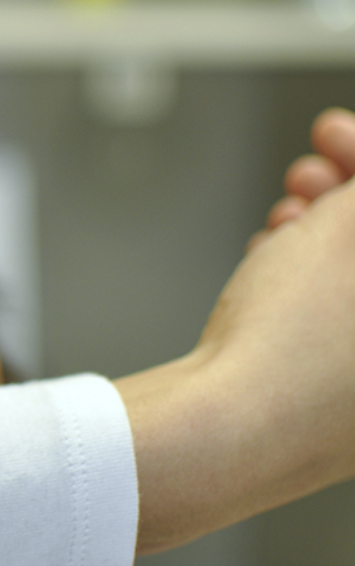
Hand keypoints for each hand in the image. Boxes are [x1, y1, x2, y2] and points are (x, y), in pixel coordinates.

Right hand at [119, 106, 354, 552]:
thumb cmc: (294, 346)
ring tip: (283, 213)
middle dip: (347, 195)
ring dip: (323, 233)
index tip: (337, 133)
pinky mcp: (339, 407)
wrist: (223, 433)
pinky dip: (309, 280)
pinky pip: (336, 321)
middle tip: (311, 165)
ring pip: (354, 285)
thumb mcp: (345, 231)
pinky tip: (270, 257)